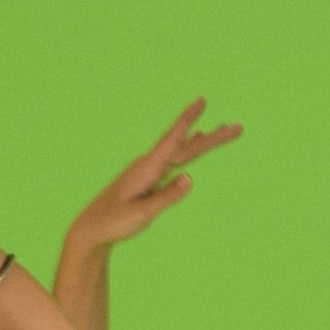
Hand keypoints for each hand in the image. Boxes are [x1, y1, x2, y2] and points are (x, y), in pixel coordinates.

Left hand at [58, 99, 240, 268]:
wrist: (92, 228)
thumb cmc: (114, 222)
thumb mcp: (141, 214)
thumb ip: (166, 197)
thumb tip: (190, 178)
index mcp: (147, 169)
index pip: (173, 140)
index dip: (188, 120)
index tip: (201, 101)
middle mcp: (148, 164)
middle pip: (185, 146)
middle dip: (212, 137)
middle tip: (237, 127)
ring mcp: (148, 170)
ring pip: (181, 151)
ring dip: (202, 141)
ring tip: (222, 130)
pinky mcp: (148, 178)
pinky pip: (174, 159)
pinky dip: (187, 149)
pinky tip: (192, 143)